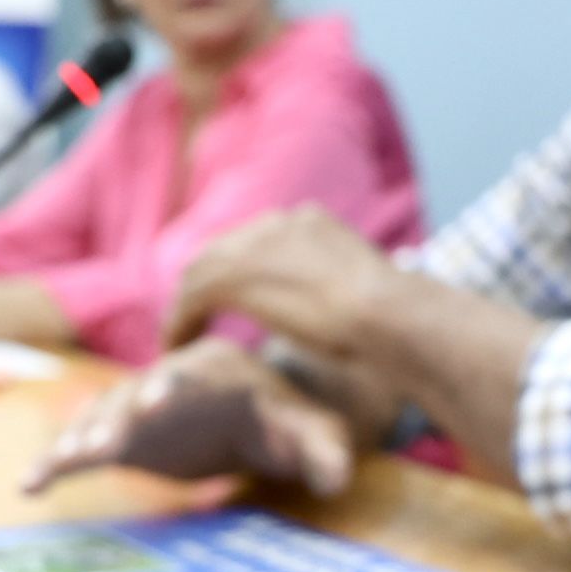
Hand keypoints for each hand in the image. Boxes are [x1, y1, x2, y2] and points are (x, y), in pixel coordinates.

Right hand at [24, 339, 355, 495]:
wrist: (253, 417)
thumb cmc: (284, 419)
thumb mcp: (310, 432)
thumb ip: (322, 451)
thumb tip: (334, 480)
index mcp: (213, 371)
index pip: (189, 376)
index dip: (171, 386)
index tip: (155, 401)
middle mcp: (166, 382)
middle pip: (136, 395)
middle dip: (118, 415)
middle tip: (100, 440)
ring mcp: (138, 408)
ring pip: (103, 420)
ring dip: (82, 440)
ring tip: (60, 464)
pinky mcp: (122, 437)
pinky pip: (84, 447)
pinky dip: (57, 463)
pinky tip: (29, 486)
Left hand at [162, 205, 395, 353]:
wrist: (390, 316)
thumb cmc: (394, 321)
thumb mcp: (365, 298)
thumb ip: (343, 294)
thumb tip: (352, 315)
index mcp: (310, 222)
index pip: (257, 242)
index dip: (239, 272)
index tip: (231, 301)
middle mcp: (279, 223)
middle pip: (220, 251)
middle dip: (203, 285)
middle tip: (191, 320)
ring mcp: (255, 246)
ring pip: (200, 274)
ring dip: (185, 308)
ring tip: (179, 340)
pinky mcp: (236, 275)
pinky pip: (190, 299)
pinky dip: (179, 324)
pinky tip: (176, 349)